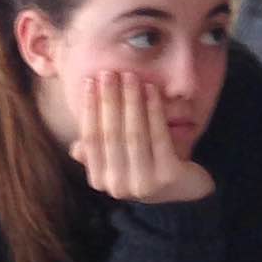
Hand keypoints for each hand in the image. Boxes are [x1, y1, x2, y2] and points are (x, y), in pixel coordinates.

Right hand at [71, 69, 212, 207]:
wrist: (186, 188)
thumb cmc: (147, 166)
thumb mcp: (120, 160)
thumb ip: (99, 152)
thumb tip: (75, 148)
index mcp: (100, 180)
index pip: (90, 139)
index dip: (90, 109)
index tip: (90, 82)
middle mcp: (118, 186)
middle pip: (111, 134)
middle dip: (109, 100)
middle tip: (109, 73)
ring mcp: (143, 183)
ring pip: (134, 134)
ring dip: (131, 101)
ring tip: (130, 76)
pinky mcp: (168, 176)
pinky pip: (159, 137)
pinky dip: (154, 111)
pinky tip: (152, 90)